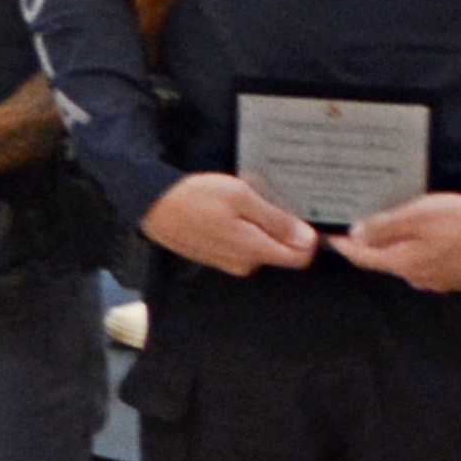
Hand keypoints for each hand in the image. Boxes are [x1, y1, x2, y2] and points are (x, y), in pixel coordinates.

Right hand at [143, 173, 319, 277]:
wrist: (151, 205)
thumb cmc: (196, 197)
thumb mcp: (240, 197)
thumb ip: (277, 221)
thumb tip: (309, 240)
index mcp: (255, 250)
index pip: (301, 257)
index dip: (308, 236)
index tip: (302, 213)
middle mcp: (245, 263)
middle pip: (281, 250)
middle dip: (282, 227)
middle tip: (267, 198)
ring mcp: (228, 262)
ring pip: (260, 246)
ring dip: (260, 226)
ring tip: (245, 200)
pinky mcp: (214, 257)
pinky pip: (241, 246)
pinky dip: (242, 229)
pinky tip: (227, 210)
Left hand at [335, 190, 460, 293]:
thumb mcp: (421, 215)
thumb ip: (385, 227)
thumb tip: (355, 236)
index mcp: (404, 263)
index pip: (364, 258)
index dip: (344, 246)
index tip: (329, 236)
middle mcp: (418, 278)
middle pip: (385, 261)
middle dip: (370, 245)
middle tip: (358, 224)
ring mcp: (440, 281)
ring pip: (407, 263)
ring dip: (397, 247)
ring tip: (391, 227)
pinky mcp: (459, 278)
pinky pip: (428, 264)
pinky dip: (420, 251)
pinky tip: (427, 237)